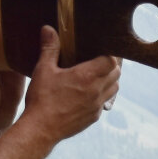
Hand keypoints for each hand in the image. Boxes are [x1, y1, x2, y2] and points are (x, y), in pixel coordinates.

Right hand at [21, 26, 120, 142]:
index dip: (110, 54)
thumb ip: (49, 48)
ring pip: (114, 89)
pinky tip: (88, 93)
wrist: (41, 129)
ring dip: (110, 80)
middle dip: (111, 65)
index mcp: (87, 76)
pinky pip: (104, 102)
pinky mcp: (93, 117)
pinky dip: (102, 95)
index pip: (111, 60)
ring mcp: (97, 105)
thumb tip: (48, 29)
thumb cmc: (42, 98)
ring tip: (97, 75)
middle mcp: (97, 91)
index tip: (102, 49)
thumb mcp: (43, 70)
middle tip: (99, 60)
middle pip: (116, 73)